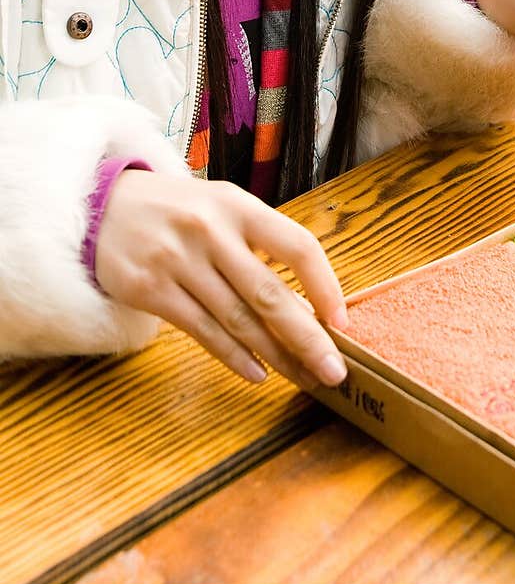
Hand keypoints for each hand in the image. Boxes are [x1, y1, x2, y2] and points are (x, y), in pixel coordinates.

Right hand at [95, 169, 348, 389]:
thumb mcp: (221, 208)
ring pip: (238, 320)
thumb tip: (308, 307)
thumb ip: (259, 247)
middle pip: (269, 294)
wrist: (103, 206)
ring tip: (303, 377)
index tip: (341, 321)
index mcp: (238, 205)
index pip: (297, 245)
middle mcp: (211, 231)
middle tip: (334, 371)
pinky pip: (203, 331)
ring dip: (276, 356)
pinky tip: (258, 374)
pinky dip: (234, 357)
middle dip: (307, 338)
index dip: (325, 286)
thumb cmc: (179, 211)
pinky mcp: (150, 290)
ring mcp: (178, 261)